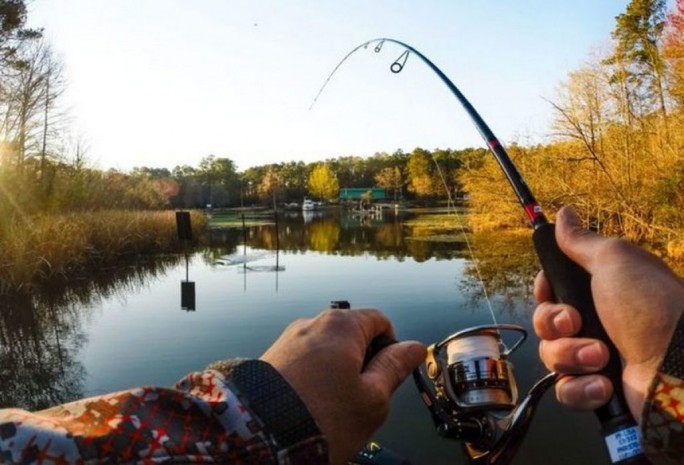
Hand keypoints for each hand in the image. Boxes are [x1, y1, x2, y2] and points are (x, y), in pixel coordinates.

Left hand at [260, 308, 425, 464]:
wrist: (259, 437)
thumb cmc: (323, 418)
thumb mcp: (372, 398)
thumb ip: (395, 368)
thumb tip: (415, 347)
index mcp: (342, 325)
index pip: (380, 321)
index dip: (391, 347)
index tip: (388, 377)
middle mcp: (312, 322)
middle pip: (352, 334)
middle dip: (363, 362)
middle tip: (361, 398)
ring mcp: (288, 339)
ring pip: (328, 350)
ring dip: (338, 372)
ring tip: (332, 407)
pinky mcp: (271, 357)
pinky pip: (304, 361)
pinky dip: (314, 378)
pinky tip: (310, 405)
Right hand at [533, 206, 683, 421]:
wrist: (680, 366)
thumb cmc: (650, 305)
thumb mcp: (615, 260)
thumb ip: (581, 241)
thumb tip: (563, 212)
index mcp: (598, 292)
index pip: (550, 290)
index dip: (544, 292)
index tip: (549, 291)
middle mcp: (595, 323)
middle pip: (544, 323)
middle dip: (554, 324)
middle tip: (575, 323)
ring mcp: (595, 359)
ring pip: (551, 357)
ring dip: (571, 356)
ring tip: (601, 356)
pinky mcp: (597, 391)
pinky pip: (565, 390)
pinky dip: (580, 388)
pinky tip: (602, 384)